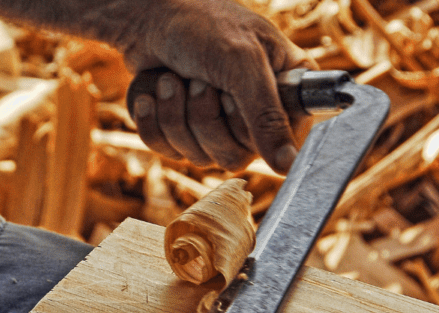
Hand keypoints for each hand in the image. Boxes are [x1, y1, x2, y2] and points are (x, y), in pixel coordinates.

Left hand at [123, 0, 312, 172]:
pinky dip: (153, 120)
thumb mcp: (242, 64)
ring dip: (176, 114)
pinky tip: (152, 94)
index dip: (250, 126)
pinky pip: (167, 152)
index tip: (234, 95)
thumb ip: (267, 116)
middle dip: (205, 116)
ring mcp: (219, 129)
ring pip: (199, 157)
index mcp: (287, 92)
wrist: (149, 19)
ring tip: (172, 79)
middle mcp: (256, 116)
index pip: (283, 145)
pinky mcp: (183, 135)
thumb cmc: (203, 27)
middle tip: (200, 79)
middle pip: (234, 157)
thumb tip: (289, 166)